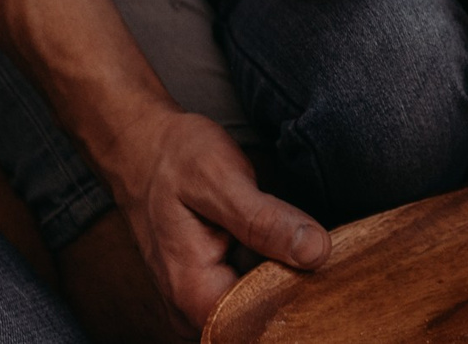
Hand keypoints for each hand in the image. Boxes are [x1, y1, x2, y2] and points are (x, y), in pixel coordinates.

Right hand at [103, 103, 327, 330]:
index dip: (297, 295)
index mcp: (192, 293)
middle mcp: (190, 310)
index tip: (324, 264)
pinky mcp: (207, 287)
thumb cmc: (176, 159)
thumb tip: (316, 252)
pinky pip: (249, 290)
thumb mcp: (221, 180)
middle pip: (260, 318)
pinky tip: (285, 241)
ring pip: (257, 305)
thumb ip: (265, 220)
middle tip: (318, 244)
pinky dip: (272, 268)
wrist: (142, 146)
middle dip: (295, 285)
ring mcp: (197, 301)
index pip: (259, 322)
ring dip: (285, 275)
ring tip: (300, 238)